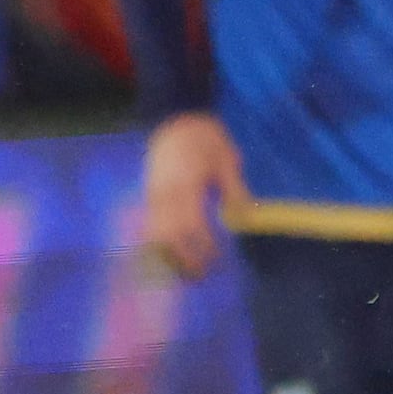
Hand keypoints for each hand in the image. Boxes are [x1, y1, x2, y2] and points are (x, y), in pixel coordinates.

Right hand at [138, 111, 240, 279]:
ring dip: (167, 254)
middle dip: (182, 258)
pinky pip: (150, 225)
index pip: (192, 225)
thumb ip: (234, 189)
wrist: (175, 118)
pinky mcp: (149, 195)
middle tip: (199, 275)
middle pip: (168, 235)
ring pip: (154, 233)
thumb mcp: (227, 159)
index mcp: (186, 184)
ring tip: (183, 270)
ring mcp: (153, 194)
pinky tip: (172, 253)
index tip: (218, 259)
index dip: (203, 246)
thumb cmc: (206, 137)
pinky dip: (160, 243)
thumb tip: (243, 218)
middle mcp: (165, 193)